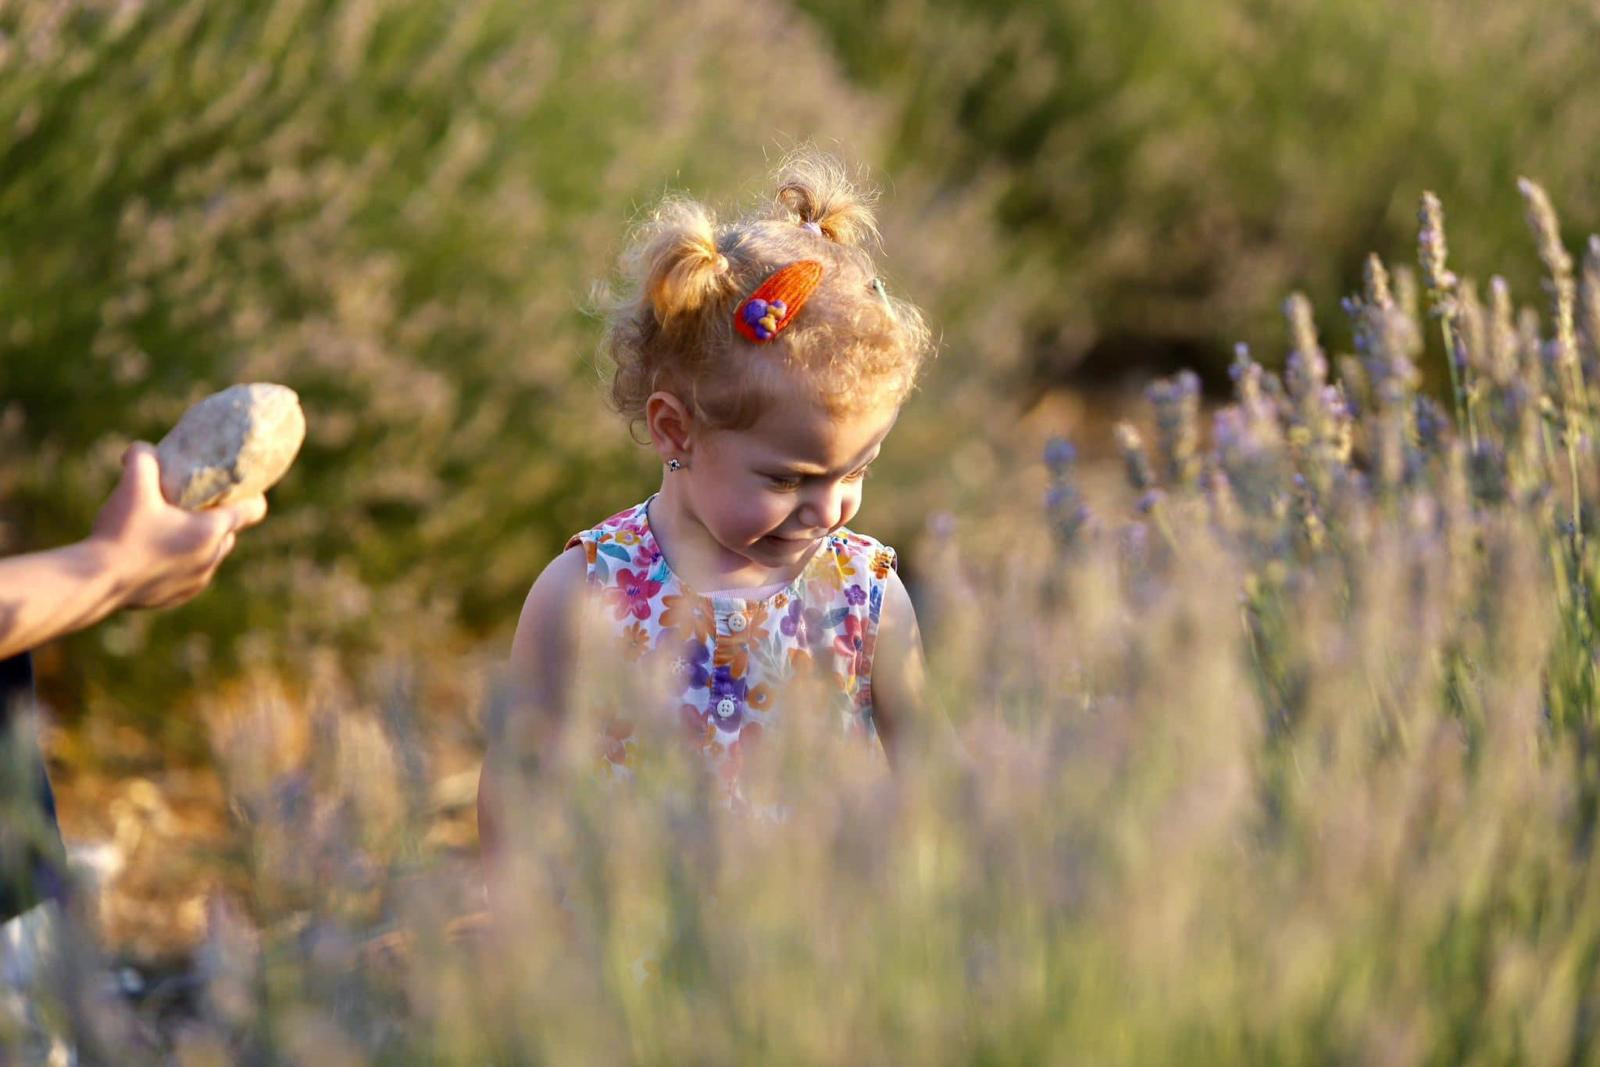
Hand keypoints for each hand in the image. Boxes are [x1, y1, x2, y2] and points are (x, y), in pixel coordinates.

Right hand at [88, 442, 268, 610]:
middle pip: (228, 532)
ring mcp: (196, 582)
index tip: (238, 487)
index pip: (254, 510)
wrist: (94, 583)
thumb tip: (143, 449)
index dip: (251, 495)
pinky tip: (154, 553)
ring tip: (168, 527)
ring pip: (209, 556)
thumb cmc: (120, 533)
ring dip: (196, 542)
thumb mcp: (132, 485)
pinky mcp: (178, 597)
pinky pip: (188, 575)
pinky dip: (179, 563)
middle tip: (191, 503)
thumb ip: (143, 457)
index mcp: (211, 531)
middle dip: (215, 517)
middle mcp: (211, 559)